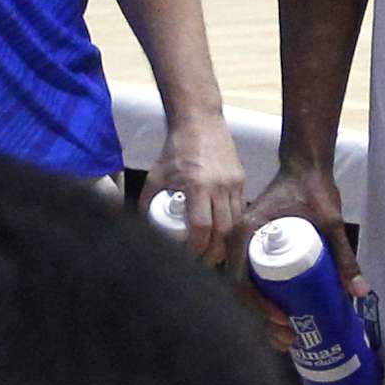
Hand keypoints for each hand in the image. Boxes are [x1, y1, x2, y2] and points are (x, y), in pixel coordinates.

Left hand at [156, 114, 245, 266]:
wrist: (200, 121)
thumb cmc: (176, 148)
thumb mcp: (156, 176)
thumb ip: (148, 202)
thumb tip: (142, 226)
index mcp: (197, 185)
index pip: (201, 227)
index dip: (196, 247)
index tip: (188, 256)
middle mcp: (219, 186)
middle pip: (223, 231)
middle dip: (214, 253)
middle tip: (203, 263)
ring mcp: (234, 183)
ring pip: (236, 223)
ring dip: (226, 243)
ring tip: (215, 254)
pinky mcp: (241, 180)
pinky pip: (241, 210)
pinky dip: (233, 226)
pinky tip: (224, 234)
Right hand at [234, 154, 345, 349]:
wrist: (305, 165)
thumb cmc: (311, 188)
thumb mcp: (329, 222)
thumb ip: (343, 255)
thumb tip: (359, 292)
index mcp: (244, 234)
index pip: (241, 280)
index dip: (258, 307)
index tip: (283, 319)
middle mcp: (237, 242)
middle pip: (242, 291)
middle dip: (262, 319)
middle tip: (289, 338)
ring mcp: (245, 247)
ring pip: (247, 289)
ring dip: (262, 315)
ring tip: (287, 337)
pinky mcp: (256, 250)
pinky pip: (254, 279)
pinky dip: (264, 301)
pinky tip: (281, 318)